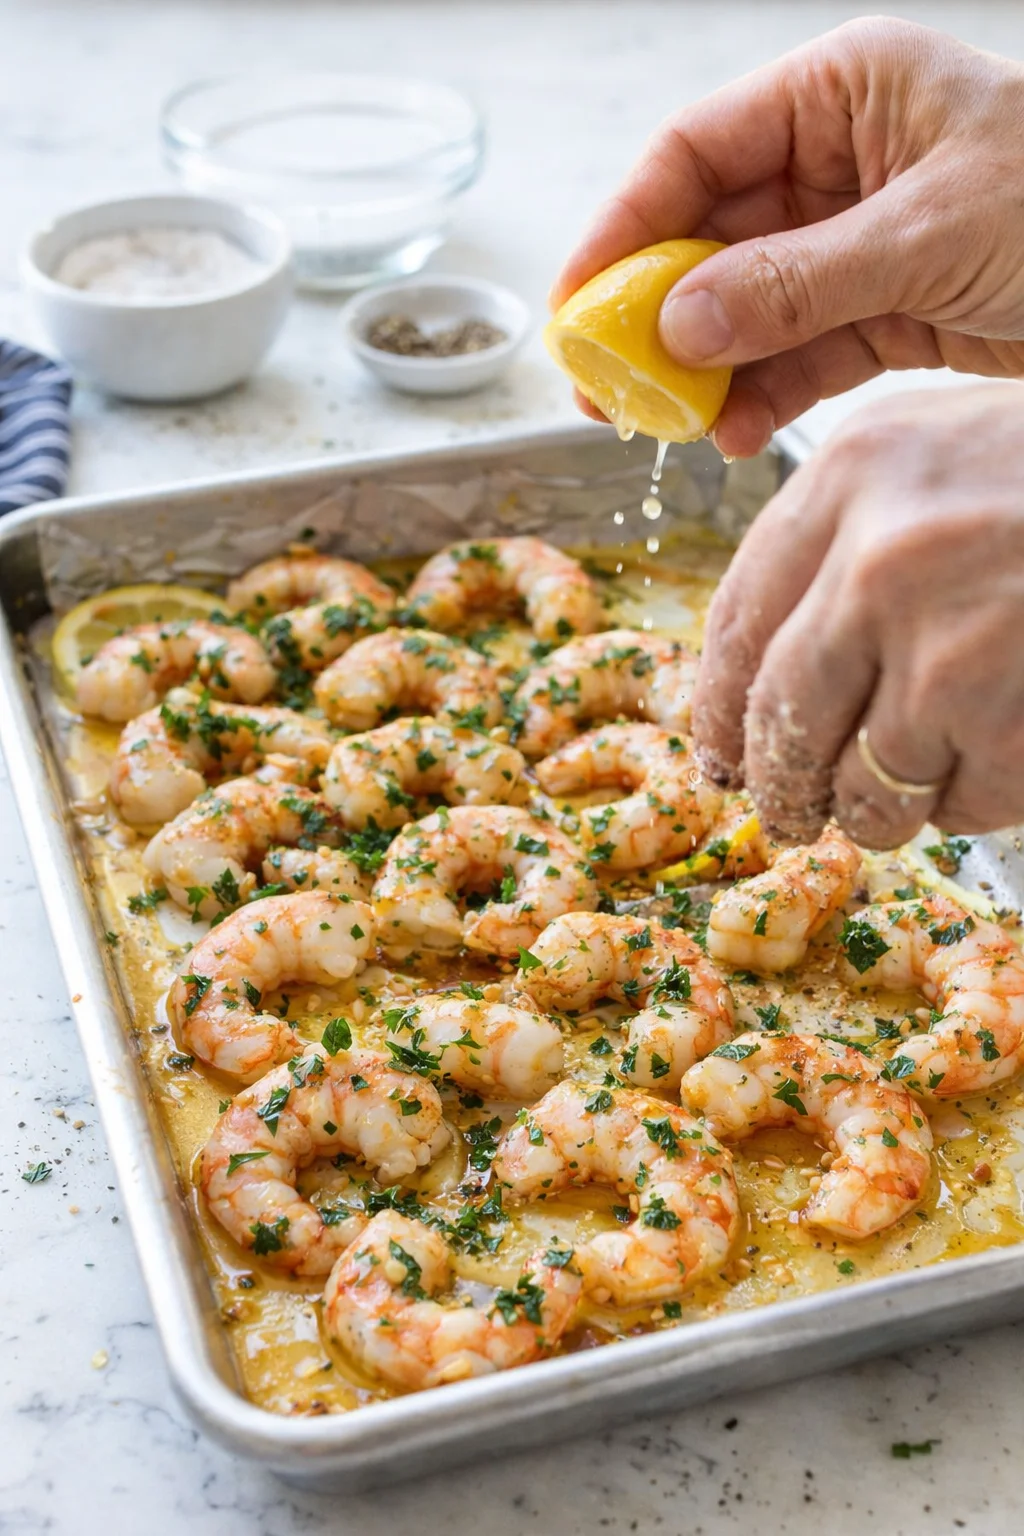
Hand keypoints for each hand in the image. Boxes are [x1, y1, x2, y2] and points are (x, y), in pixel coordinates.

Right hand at [551, 19, 1023, 456]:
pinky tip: (731, 432)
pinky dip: (761, 394)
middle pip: (709, 236)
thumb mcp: (929, 238)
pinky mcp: (881, 311)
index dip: (624, 228)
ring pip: (746, 306)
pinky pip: (797, 353)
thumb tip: (678, 321)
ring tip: (668, 426)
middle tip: (606, 388)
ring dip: (704, 368)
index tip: (578, 306)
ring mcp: (856, 241)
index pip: (697, 151)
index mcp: (845, 92)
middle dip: (655, 315)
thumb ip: (797, 281)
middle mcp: (839, 161)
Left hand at [690, 383, 1023, 847]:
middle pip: (783, 719)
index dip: (716, 707)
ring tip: (889, 804)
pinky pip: (956, 807)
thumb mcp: (935, 451)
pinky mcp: (1015, 719)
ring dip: (870, 810)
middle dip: (781, 785)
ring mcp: (955, 646)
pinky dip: (959, 808)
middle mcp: (886, 558)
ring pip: (863, 782)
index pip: (736, 623)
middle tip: (788, 812)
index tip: (720, 749)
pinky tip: (986, 769)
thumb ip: (840, 533)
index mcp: (854, 475)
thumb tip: (758, 664)